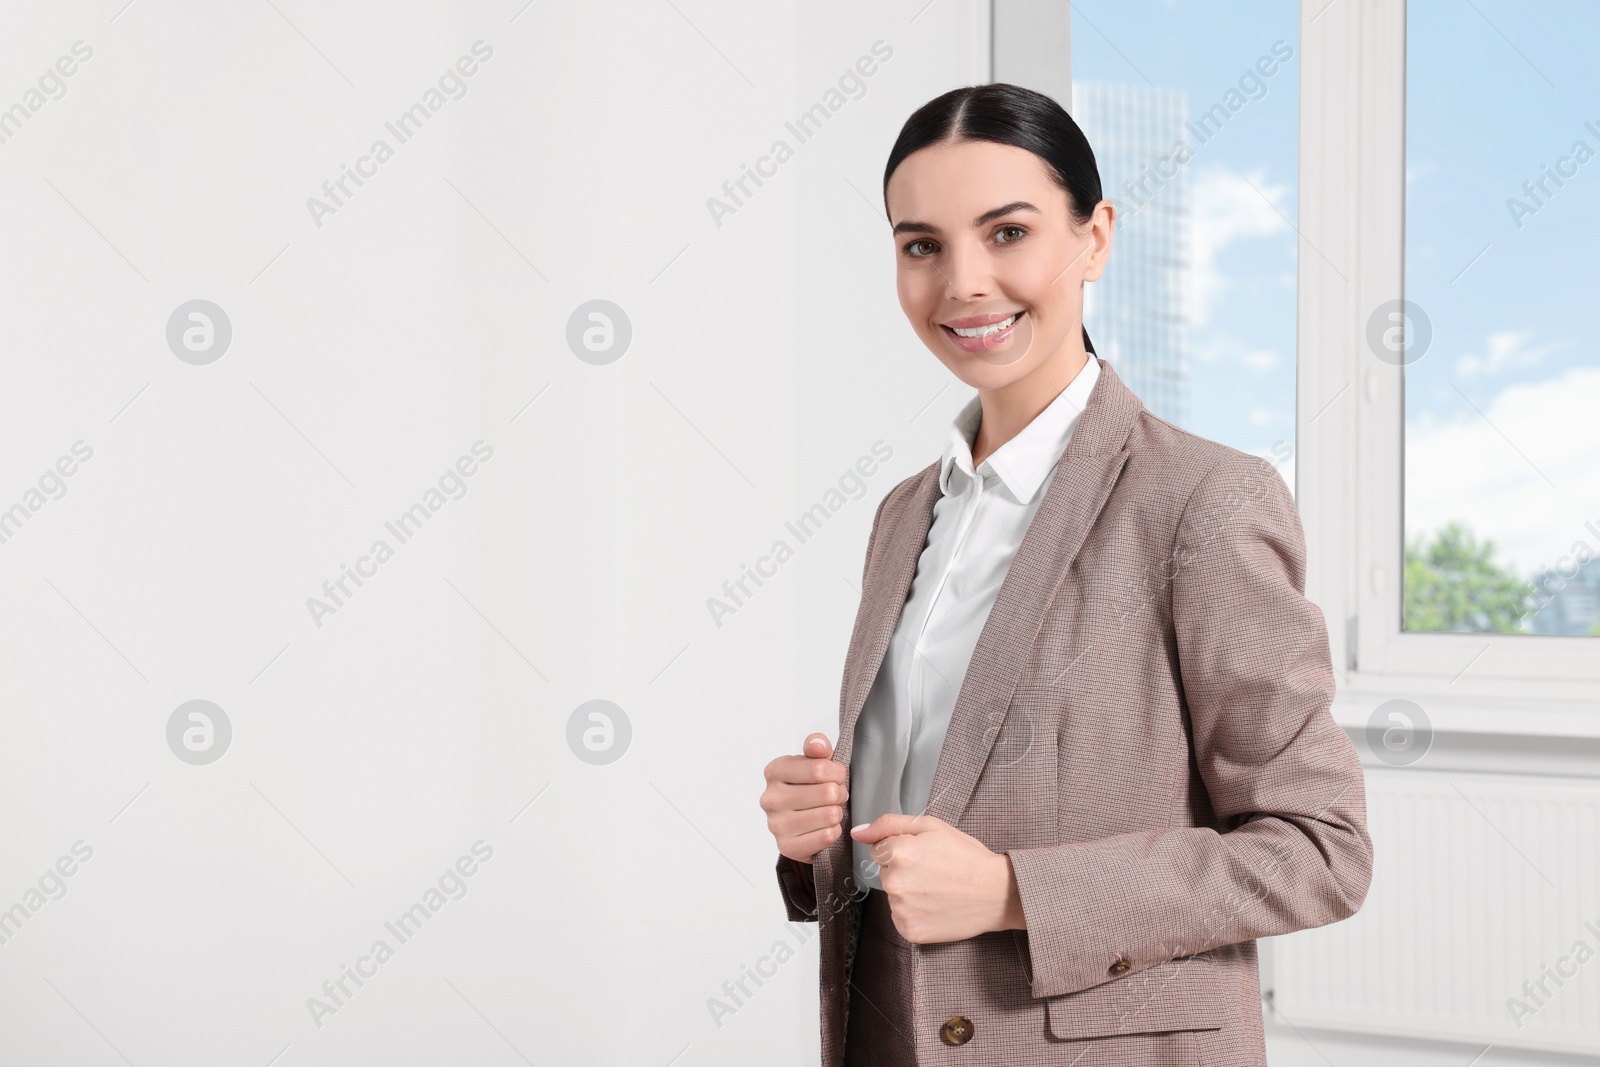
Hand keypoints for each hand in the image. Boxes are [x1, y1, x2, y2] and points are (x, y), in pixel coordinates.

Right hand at [760, 733, 848, 863]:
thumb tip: (819, 745)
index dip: (837, 773)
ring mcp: (776, 824)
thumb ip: (817, 747)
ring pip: (829, 815)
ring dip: (837, 813)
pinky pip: (827, 836)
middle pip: (827, 792)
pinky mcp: (787, 846)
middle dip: (839, 793)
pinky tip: (825, 827)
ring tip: (830, 810)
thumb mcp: (812, 761)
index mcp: (774, 771)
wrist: (798, 822)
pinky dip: (833, 831)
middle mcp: (770, 798)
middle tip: (835, 796)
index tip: (836, 776)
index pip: (819, 768)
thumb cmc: (807, 787)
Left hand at [850, 813, 1025, 942]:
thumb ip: (888, 824)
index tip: (924, 854)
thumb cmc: (965, 856)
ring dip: (909, 892)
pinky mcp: (909, 931)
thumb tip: (857, 832)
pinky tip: (936, 906)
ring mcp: (901, 910)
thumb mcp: (930, 826)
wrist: (996, 893)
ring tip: (938, 889)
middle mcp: (893, 883)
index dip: (902, 849)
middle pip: (885, 873)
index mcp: (896, 853)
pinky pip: (901, 917)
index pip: (878, 850)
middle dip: (903, 870)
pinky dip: (914, 913)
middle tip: (934, 871)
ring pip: (893, 896)